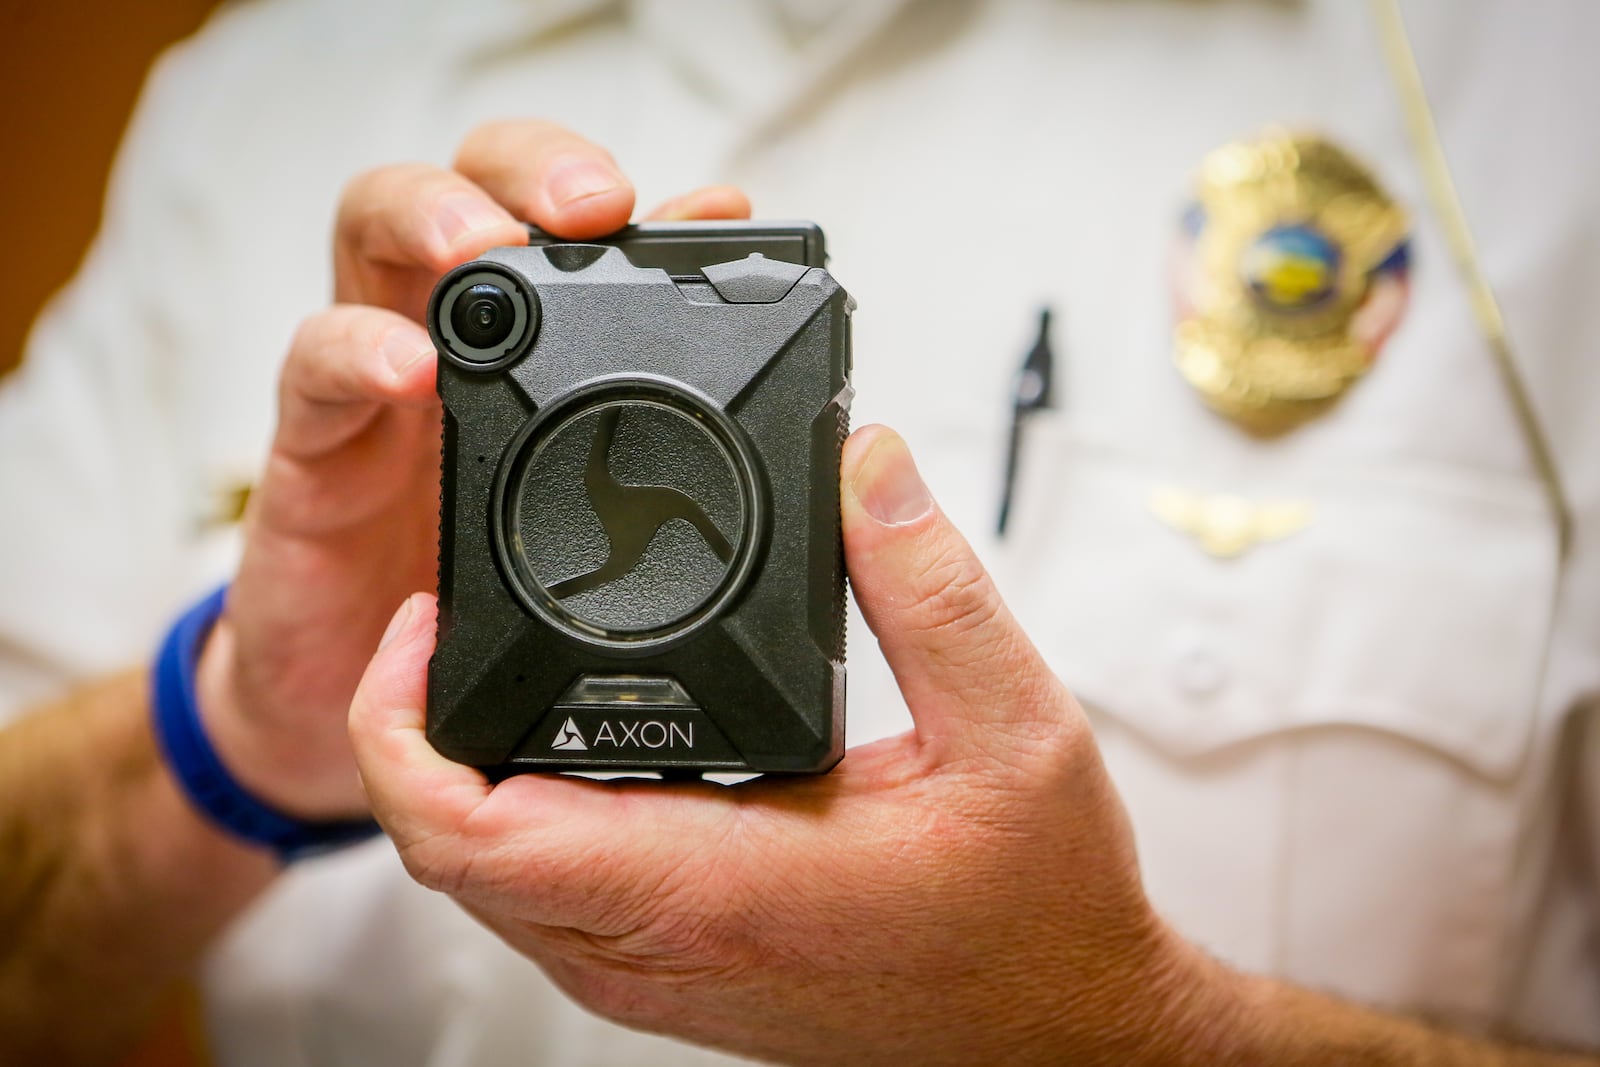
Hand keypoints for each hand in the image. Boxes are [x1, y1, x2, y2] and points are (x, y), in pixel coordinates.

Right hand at [197, 120, 753, 818]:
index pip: (580, 227)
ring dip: (436, 217)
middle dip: (535, 171)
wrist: (364, 699)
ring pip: (376, 233)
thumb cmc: (490, 591)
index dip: (649, 203)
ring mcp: (376, 378)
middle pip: (476, 187)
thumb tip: (816, 418)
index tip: (723, 213)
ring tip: (487, 249)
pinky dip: (357, 352)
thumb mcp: (597, 531)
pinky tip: (408, 368)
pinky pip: (312, 371)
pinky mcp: (312, 448)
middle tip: (596, 204)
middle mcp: (456, 336)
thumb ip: (678, 459)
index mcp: (541, 350)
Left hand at [348, 426, 1237, 1063]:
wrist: (1056, 1032)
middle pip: (444, 849)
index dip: (399, 722)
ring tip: (496, 654)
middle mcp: (652, 944)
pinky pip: (536, 896)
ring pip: (481, 877)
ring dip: (460, 768)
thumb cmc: (1036, 917)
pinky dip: (514, 811)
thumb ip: (929, 586)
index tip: (421, 626)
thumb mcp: (1013, 726)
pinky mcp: (662, 971)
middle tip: (450, 614)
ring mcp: (647, 970)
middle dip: (415, 725)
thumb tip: (863, 467)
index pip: (468, 832)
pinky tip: (568, 740)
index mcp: (712, 885)